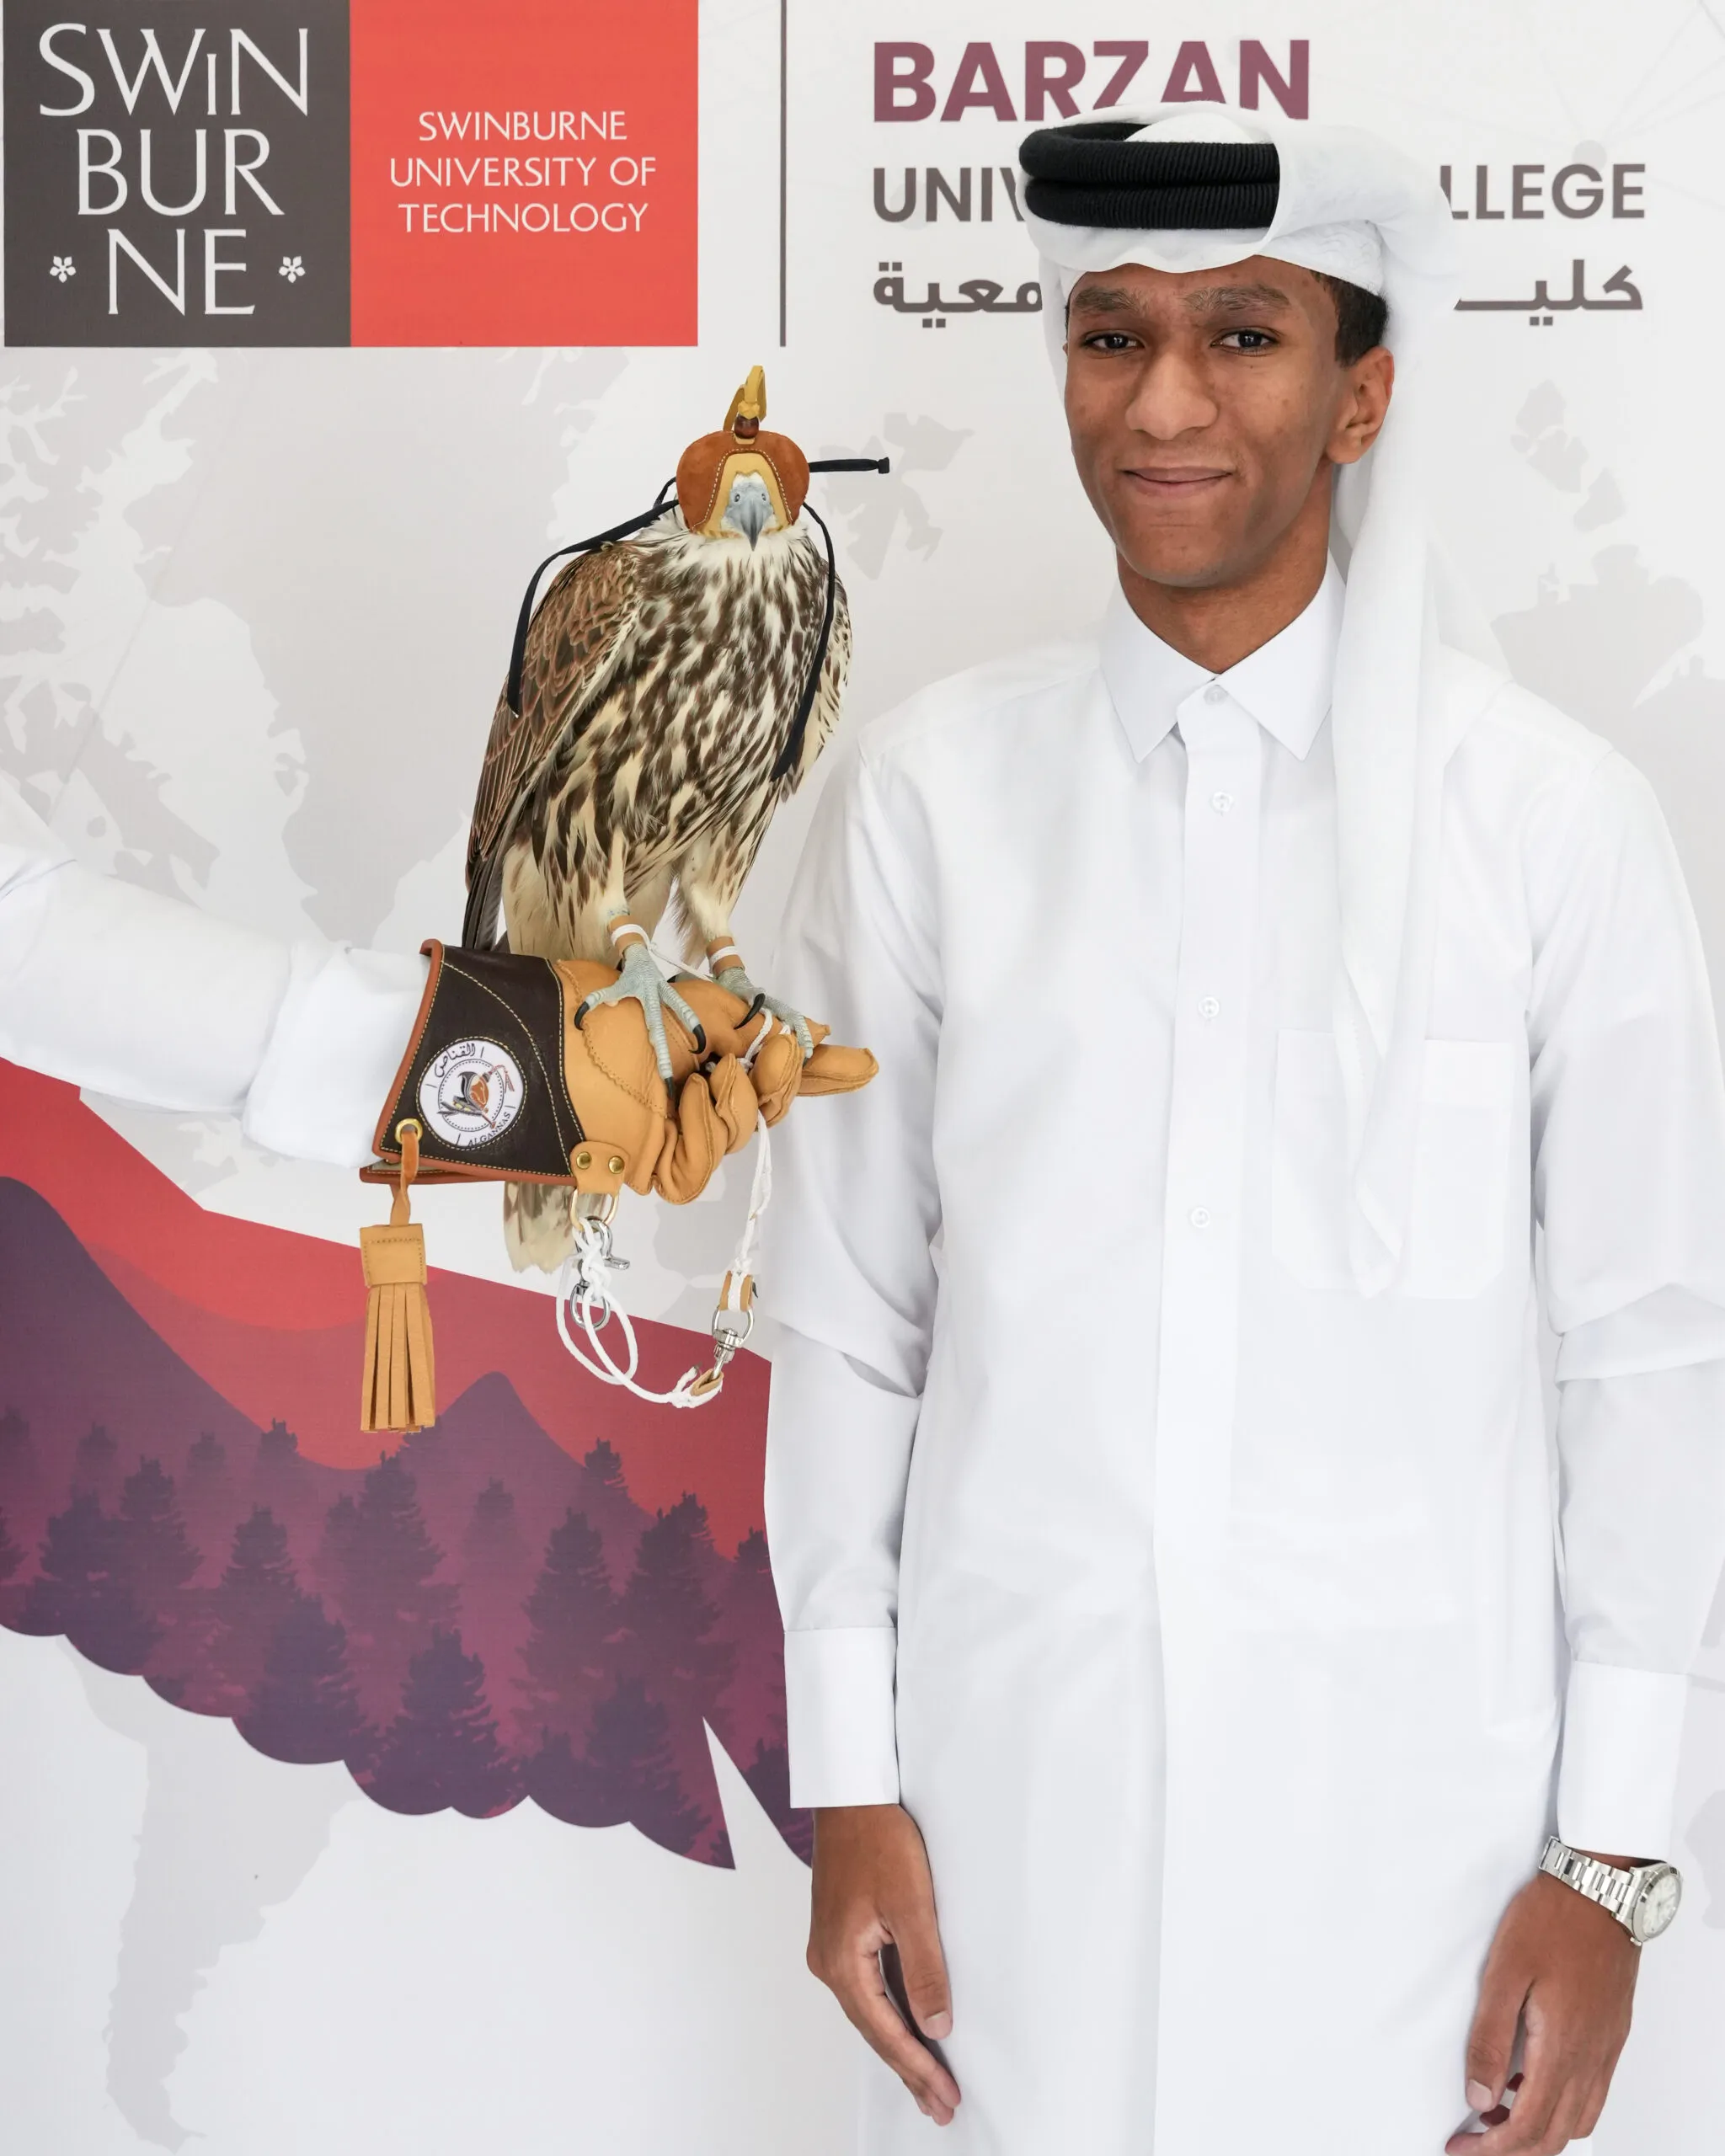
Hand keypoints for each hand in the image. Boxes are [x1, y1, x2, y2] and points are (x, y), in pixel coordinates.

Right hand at [807, 1803, 961, 2125]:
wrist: (851, 1795)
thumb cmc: (878, 1839)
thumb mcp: (912, 1904)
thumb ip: (924, 1969)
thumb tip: (934, 2028)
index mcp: (842, 1961)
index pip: (885, 2031)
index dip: (917, 2067)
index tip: (945, 2097)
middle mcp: (828, 1961)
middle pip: (874, 2029)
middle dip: (909, 2069)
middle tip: (941, 2107)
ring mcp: (831, 1948)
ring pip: (870, 2010)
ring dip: (900, 2044)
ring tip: (929, 2081)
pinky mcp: (840, 1933)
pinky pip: (867, 1988)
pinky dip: (891, 2013)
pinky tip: (908, 2028)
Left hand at [1447, 1855, 1641, 2152]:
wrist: (1603, 1889)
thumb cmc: (1552, 1920)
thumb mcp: (1505, 1972)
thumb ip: (1490, 2039)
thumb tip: (1478, 2097)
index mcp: (1562, 2047)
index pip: (1529, 2126)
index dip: (1492, 2149)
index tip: (1460, 2149)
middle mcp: (1591, 2058)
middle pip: (1555, 2135)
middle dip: (1512, 2149)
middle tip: (1472, 2143)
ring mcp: (1606, 2048)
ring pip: (1578, 2119)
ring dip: (1539, 2131)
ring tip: (1496, 2116)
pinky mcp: (1612, 2034)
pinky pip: (1591, 2094)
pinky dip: (1561, 2107)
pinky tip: (1532, 2084)